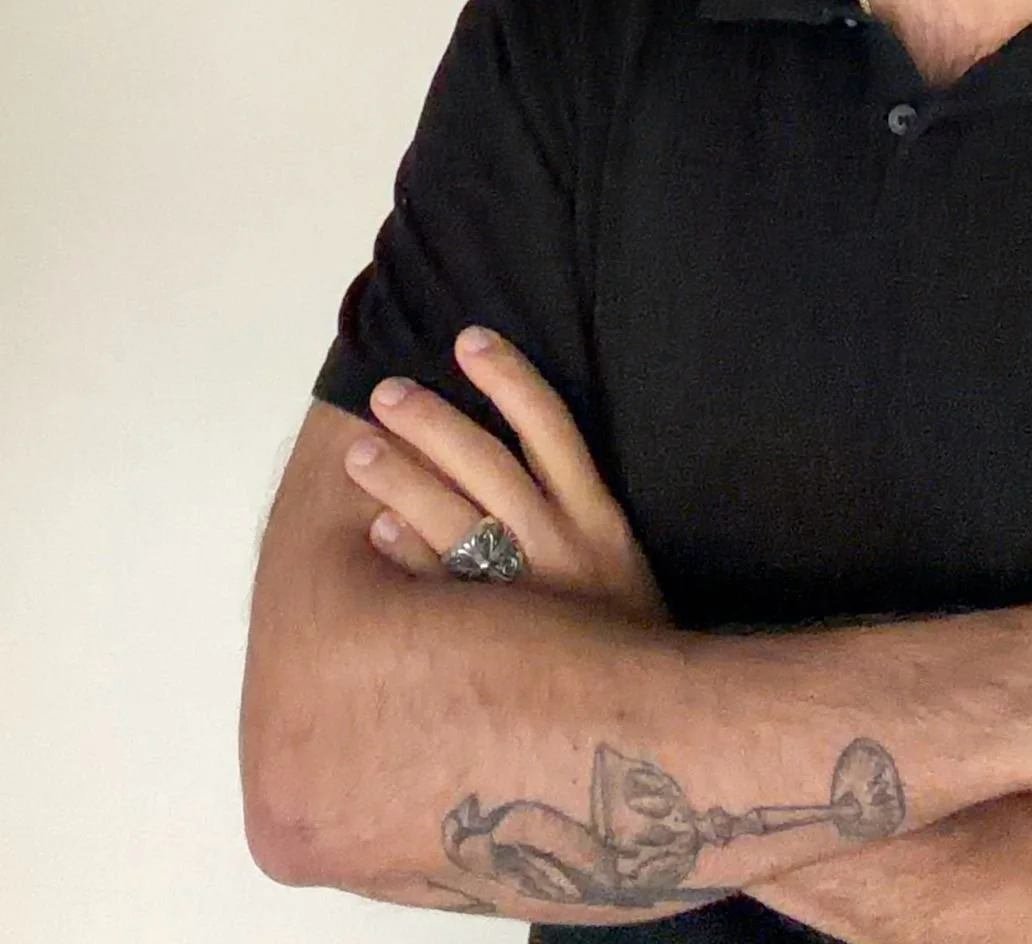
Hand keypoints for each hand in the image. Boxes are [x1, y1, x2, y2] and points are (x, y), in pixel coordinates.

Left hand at [343, 327, 669, 623]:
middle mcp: (563, 545)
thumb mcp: (615, 555)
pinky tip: (373, 531)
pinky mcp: (498, 641)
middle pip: (490, 464)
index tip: (468, 338)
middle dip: (435, 421)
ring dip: (405, 480)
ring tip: (360, 452)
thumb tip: (512, 444)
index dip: (510, 376)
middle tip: (385, 392)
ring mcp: (527, 593)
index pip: (551, 425)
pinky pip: (442, 593)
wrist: (642, 723)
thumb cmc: (617, 630)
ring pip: (459, 520)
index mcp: (598, 516)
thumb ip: (573, 506)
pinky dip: (408, 558)